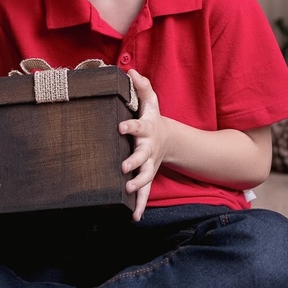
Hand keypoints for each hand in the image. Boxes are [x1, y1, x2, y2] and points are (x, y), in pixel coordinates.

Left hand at [119, 69, 168, 220]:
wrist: (167, 138)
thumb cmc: (152, 118)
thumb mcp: (149, 101)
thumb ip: (141, 86)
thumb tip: (130, 70)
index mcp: (146, 130)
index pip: (137, 125)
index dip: (129, 125)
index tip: (120, 125)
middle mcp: (149, 149)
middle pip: (143, 157)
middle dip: (135, 162)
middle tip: (124, 168)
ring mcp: (149, 165)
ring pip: (146, 177)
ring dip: (139, 185)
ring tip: (129, 192)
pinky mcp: (148, 176)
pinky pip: (145, 193)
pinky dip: (141, 206)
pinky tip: (134, 217)